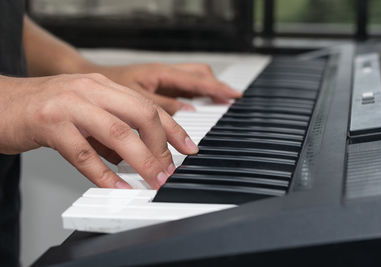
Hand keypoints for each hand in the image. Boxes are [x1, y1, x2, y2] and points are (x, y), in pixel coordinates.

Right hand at [0, 73, 197, 188]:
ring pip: (118, 133)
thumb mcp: (85, 110)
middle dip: (162, 146)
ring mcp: (70, 104)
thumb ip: (111, 130)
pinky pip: (84, 154)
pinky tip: (118, 186)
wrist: (0, 102)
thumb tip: (137, 157)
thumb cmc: (44, 108)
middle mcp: (90, 90)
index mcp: (103, 86)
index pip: (148, 106)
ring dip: (142, 160)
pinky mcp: (49, 123)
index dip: (174, 129)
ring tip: (153, 179)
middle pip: (141, 115)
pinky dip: (105, 174)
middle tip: (168, 170)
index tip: (188, 148)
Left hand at [93, 63, 241, 113]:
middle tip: (231, 99)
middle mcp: (164, 74)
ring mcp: (162, 79)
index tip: (234, 96)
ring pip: (193, 80)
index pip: (197, 80)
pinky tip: (198, 106)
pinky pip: (183, 88)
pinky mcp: (158, 86)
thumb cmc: (105, 90)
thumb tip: (188, 113)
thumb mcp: (133, 102)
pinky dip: (195, 96)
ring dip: (208, 91)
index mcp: (160, 74)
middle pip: (200, 75)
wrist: (88, 86)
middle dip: (216, 87)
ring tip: (220, 103)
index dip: (217, 89)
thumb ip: (161, 108)